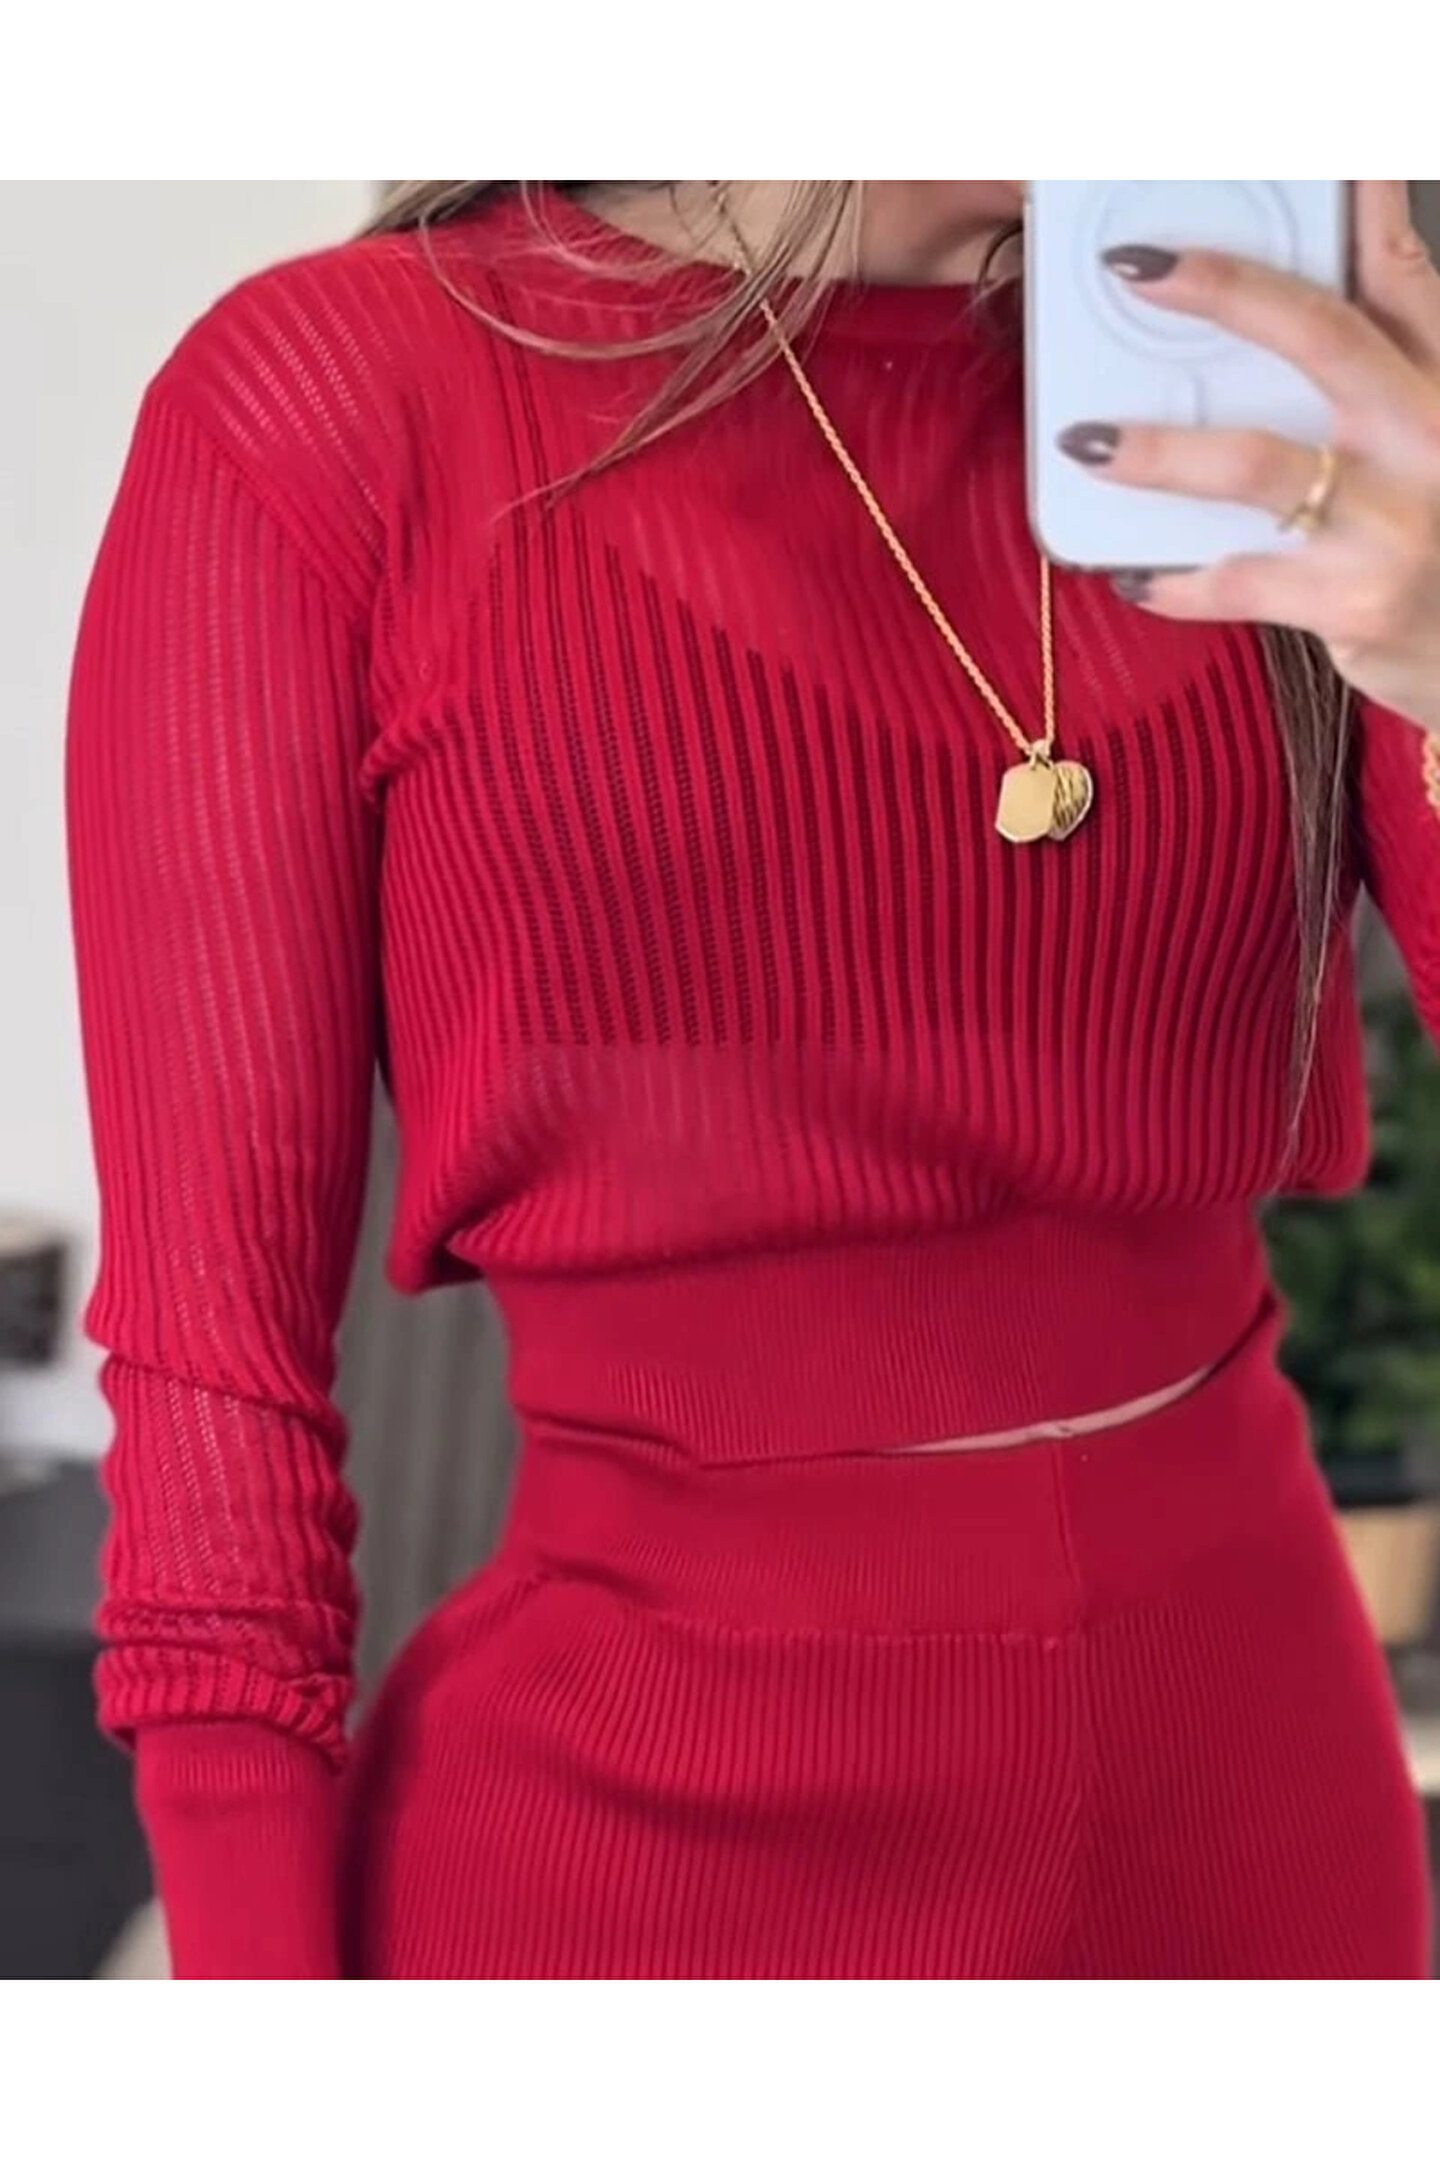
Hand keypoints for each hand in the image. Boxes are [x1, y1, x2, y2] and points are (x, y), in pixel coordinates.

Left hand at [1057, 181, 1439, 732]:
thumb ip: (1376, 369)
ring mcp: (1395, 522)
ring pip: (1258, 464)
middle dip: (1225, 291)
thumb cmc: (1432, 541)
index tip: (1291, 145)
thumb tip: (1283, 298)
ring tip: (1088, 443)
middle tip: (1136, 271)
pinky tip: (1134, 576)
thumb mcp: (1426, 442)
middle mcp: (1429, 435)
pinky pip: (1239, 581)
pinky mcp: (1356, 602)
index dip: (1352, 201)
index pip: (1400, 273)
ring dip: (1160, 451)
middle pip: (1322, 337)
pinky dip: (1176, 581)